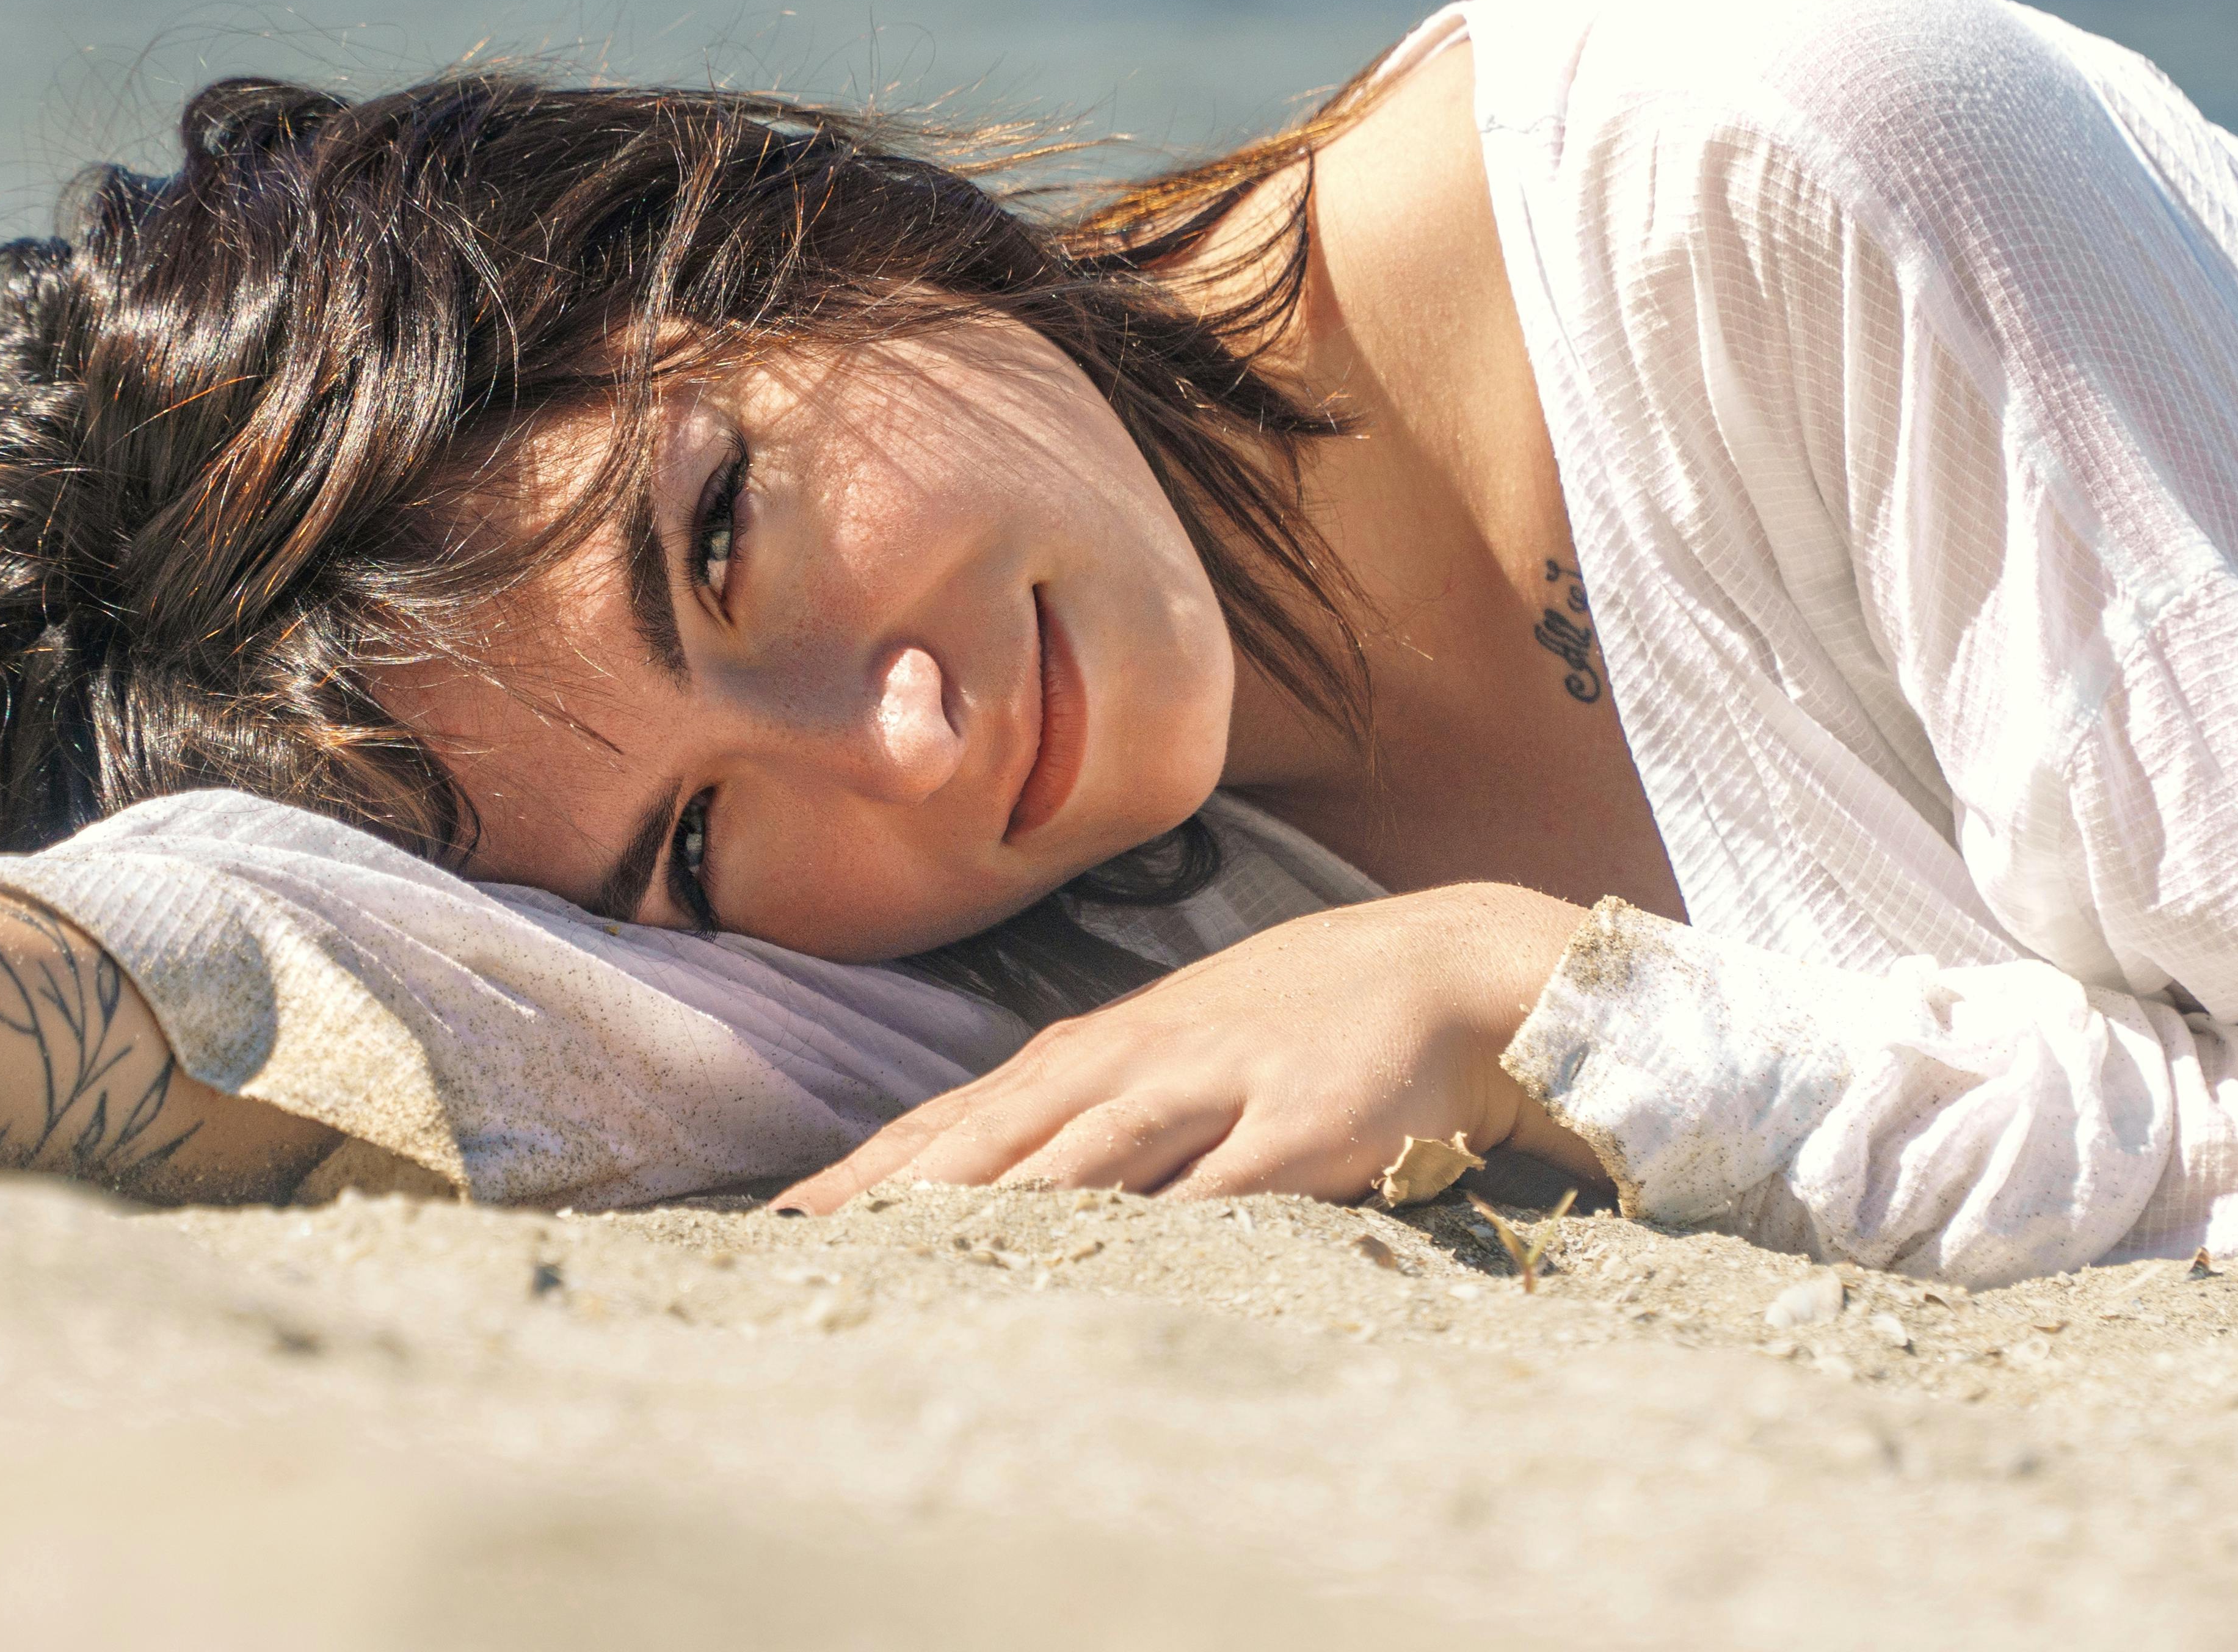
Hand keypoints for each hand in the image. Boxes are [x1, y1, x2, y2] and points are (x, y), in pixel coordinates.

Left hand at [776, 882, 1597, 1212]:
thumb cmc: (1304, 1018)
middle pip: (995, 1132)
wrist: (1452, 970)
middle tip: (801, 1243)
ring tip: (904, 1250)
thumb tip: (993, 1171)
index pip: (962, 1114)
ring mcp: (1216, 1088)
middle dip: (894, 1190)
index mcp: (1104, 1048)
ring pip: (1083, 1151)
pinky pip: (1214, 1187)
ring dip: (991, 1200)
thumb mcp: (1179, 1047)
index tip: (785, 1219)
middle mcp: (1140, 1061)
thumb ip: (1094, 1109)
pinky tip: (1094, 1267)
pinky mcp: (1296, 1127)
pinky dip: (1149, 1225)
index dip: (872, 1168)